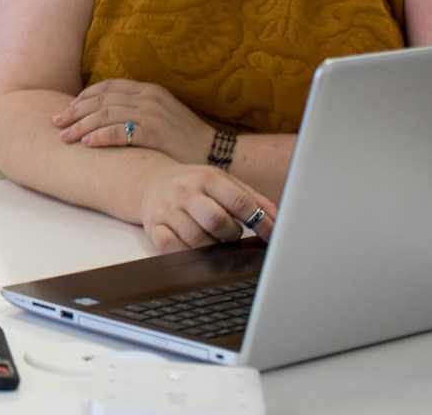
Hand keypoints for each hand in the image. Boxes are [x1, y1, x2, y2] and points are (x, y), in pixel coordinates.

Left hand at [54, 79, 214, 163]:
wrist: (216, 153)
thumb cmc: (184, 138)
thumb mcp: (160, 115)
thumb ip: (136, 109)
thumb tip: (105, 114)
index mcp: (148, 90)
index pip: (107, 87)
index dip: (83, 97)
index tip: (67, 109)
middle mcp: (148, 97)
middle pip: (101, 100)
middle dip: (75, 111)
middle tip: (56, 123)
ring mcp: (152, 113)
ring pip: (106, 114)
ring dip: (81, 126)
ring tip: (65, 137)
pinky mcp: (156, 132)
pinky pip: (121, 132)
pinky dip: (101, 136)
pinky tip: (87, 144)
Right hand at [137, 163, 276, 251]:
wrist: (151, 181)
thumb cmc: (196, 185)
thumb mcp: (224, 182)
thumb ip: (253, 199)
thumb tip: (279, 222)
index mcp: (206, 178)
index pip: (239, 201)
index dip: (261, 222)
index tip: (271, 235)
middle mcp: (184, 192)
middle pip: (216, 220)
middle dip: (231, 234)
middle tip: (231, 234)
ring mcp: (166, 210)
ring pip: (196, 239)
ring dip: (211, 246)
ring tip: (213, 240)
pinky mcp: (153, 227)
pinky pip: (170, 247)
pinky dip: (186, 253)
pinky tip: (193, 249)